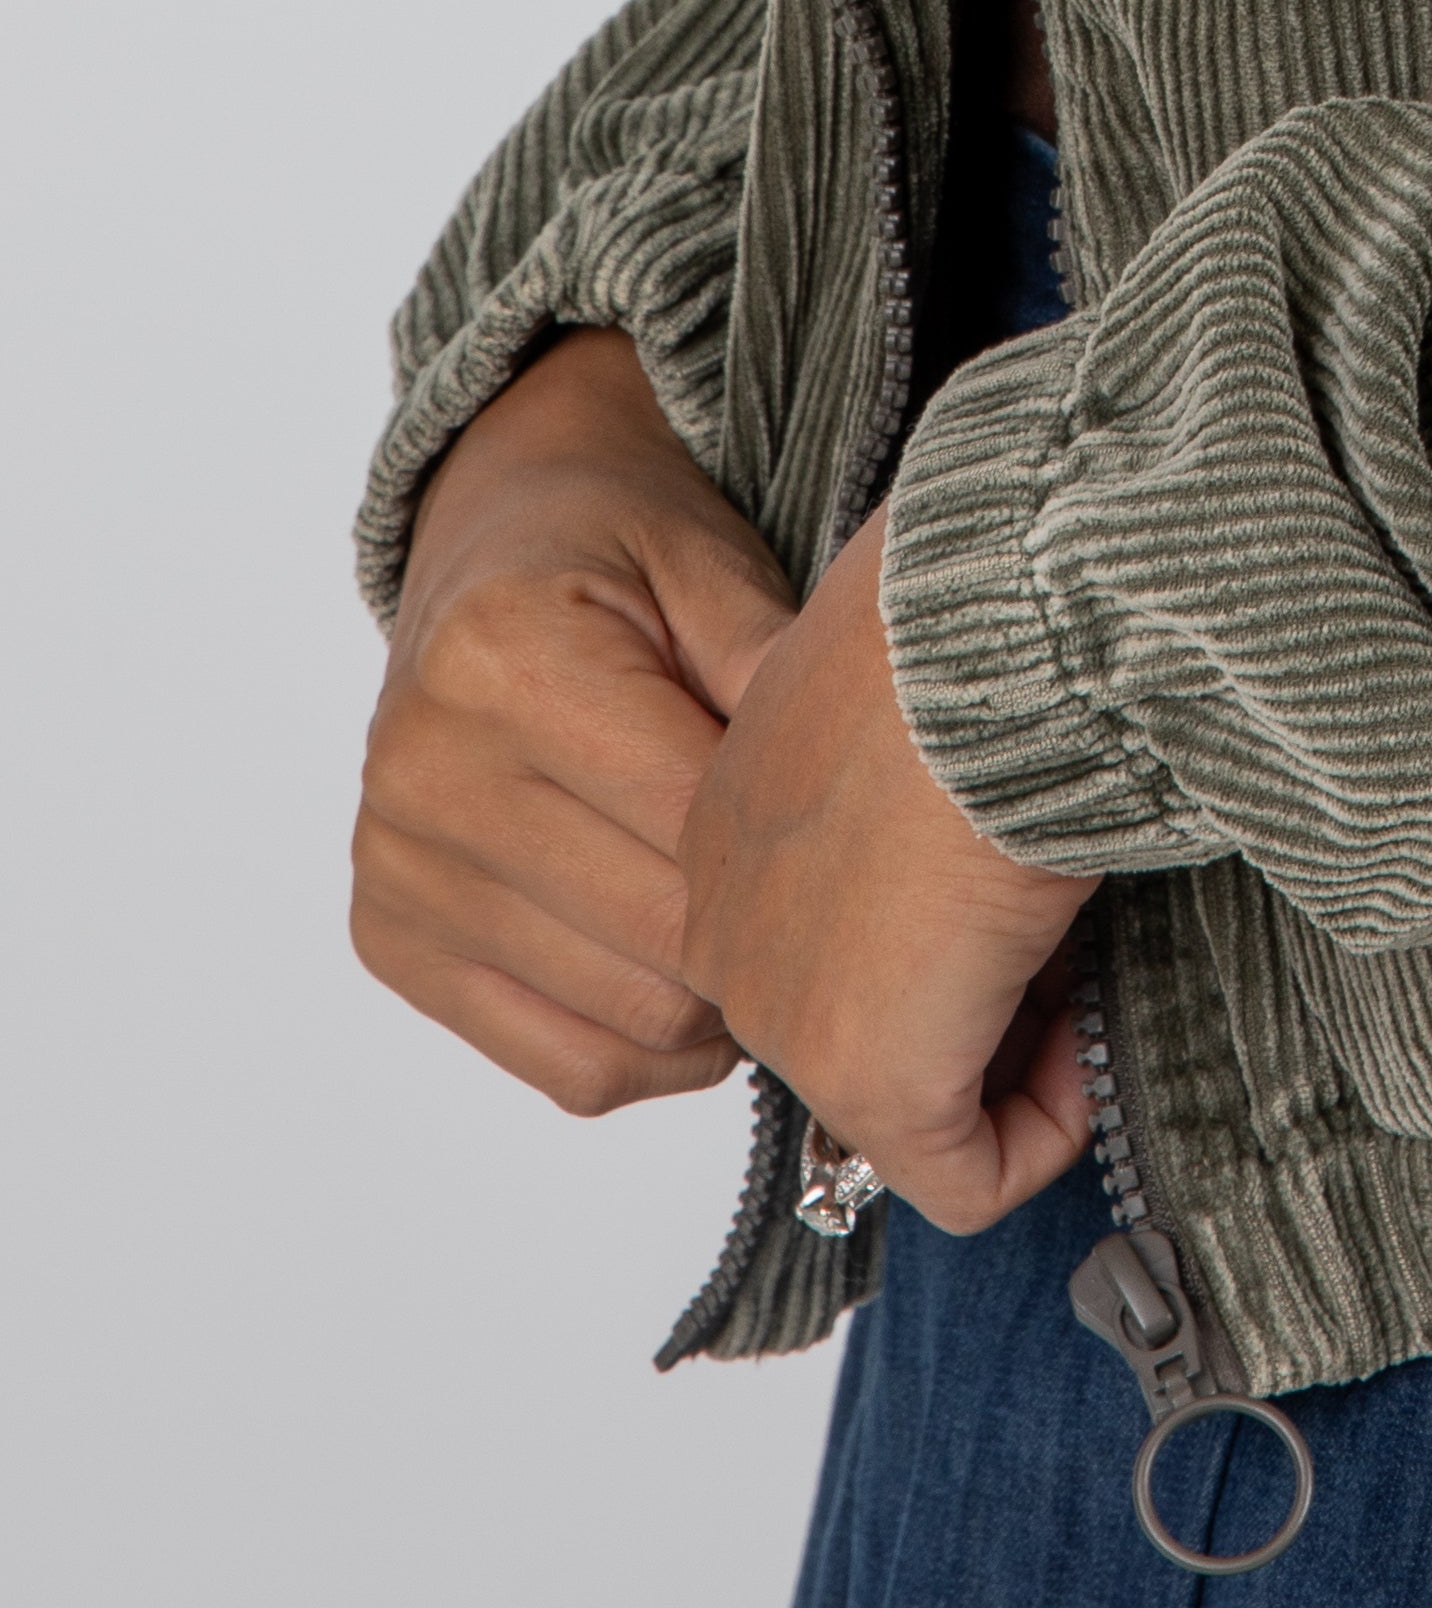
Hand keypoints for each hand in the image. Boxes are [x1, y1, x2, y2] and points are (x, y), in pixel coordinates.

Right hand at [354, 328, 797, 1118]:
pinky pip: (567, 1066)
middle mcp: (425, 771)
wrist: (491, 542)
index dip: (795, 839)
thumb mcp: (707, 559)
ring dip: (722, 1003)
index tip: (858, 831)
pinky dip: (657, 1050)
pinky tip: (699, 981)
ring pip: (626, 1021)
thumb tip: (861, 785)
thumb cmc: (615, 546)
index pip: (687, 814)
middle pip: (659, 934)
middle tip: (837, 900)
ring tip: (771, 933)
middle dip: (766, 930)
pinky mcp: (393, 942)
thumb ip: (772, 664)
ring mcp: (397, 870)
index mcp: (502, 655)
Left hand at [679, 509, 1090, 1232]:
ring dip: (1020, 1053)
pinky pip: (966, 1178)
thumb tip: (973, 811)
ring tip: (1085, 956)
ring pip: (917, 1100)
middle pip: (871, 1019)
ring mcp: (788, 1010)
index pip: (833, 933)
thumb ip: (905, 763)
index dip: (947, 926)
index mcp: (731, 824)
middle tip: (1068, 927)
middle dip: (983, 998)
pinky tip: (1091, 1043)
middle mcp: (730, 926)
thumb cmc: (979, 617)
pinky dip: (1048, 1134)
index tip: (1022, 868)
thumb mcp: (911, 684)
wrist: (998, 627)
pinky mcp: (871, 1077)